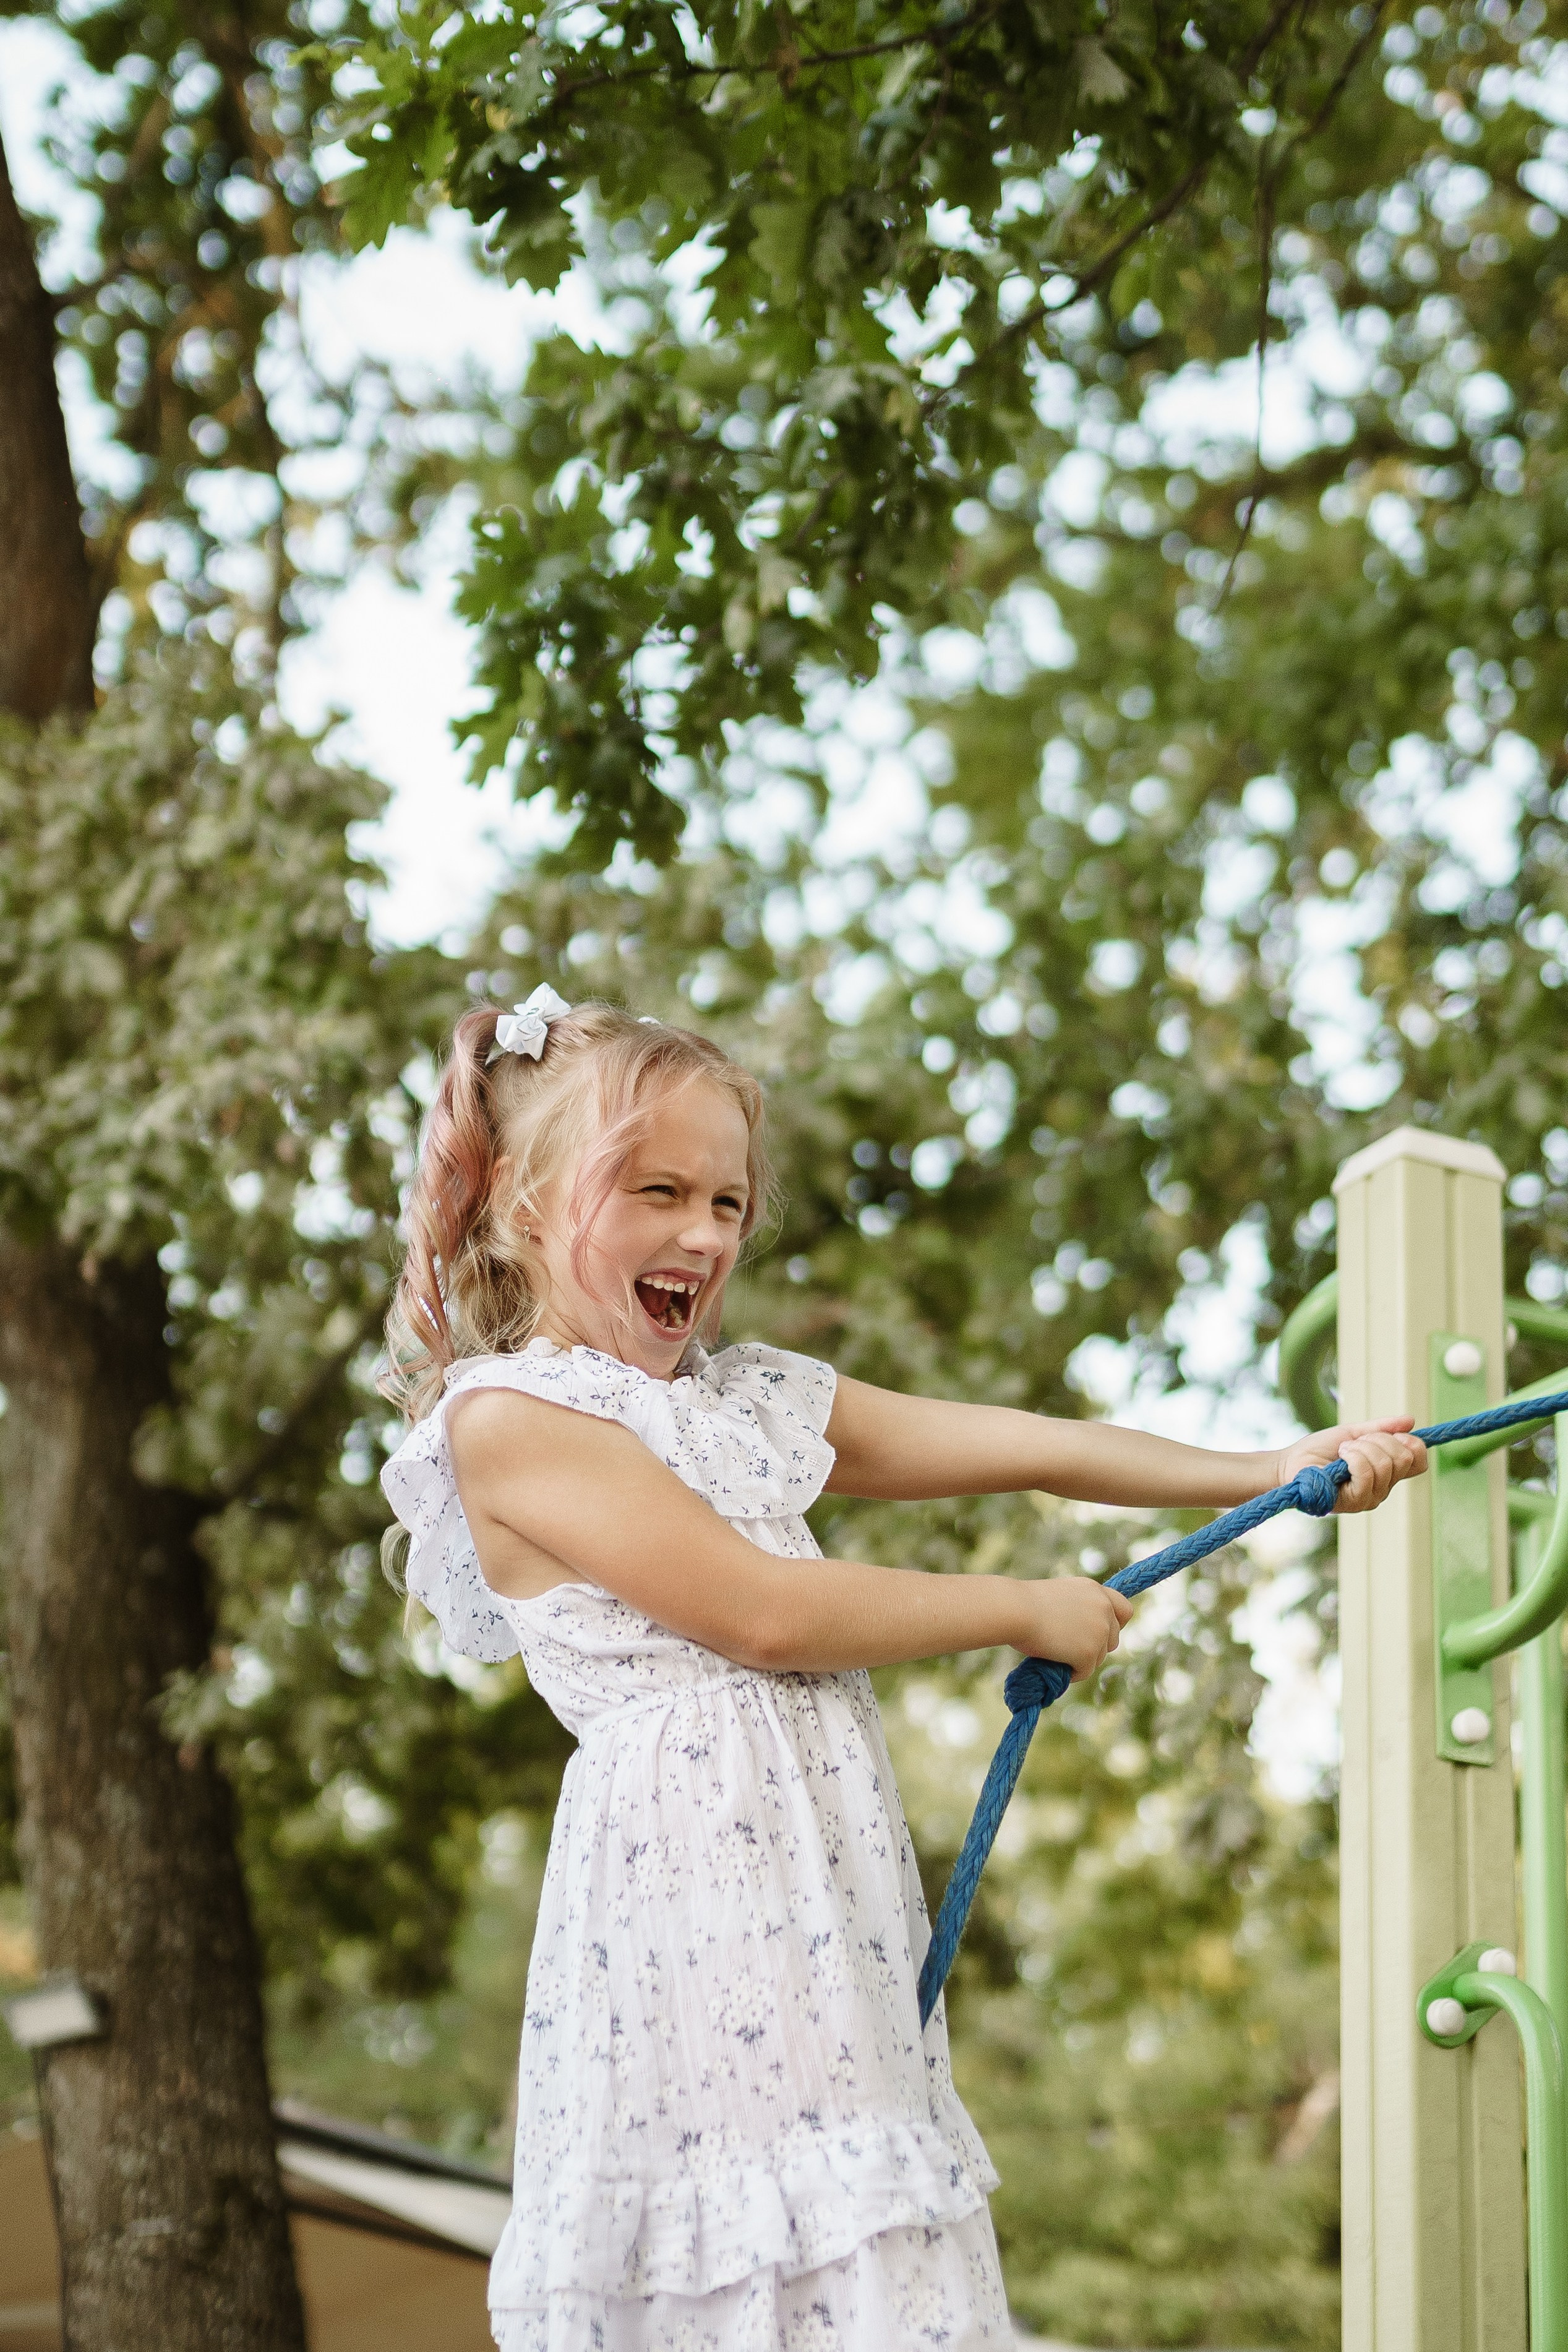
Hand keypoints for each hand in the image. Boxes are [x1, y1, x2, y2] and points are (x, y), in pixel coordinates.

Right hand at [1018, 1575, 1134, 1680]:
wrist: (1016, 1611)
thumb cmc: (1026, 1603)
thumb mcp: (1060, 1596)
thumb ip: (1079, 1608)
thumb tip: (1082, 1632)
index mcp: (1095, 1590)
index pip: (1124, 1609)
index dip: (1115, 1623)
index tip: (1101, 1632)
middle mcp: (1103, 1608)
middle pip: (1114, 1639)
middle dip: (1096, 1646)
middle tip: (1071, 1648)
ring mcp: (1099, 1631)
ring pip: (1099, 1657)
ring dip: (1081, 1660)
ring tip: (1056, 1653)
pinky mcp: (1090, 1653)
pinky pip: (1085, 1672)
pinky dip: (1072, 1673)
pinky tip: (1055, 1663)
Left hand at [1277, 1417, 1427, 1513]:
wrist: (1290, 1464)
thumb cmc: (1319, 1451)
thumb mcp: (1354, 1433)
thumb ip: (1381, 1428)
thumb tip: (1411, 1420)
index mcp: (1386, 1473)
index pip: (1418, 1461)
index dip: (1412, 1444)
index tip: (1392, 1433)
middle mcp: (1383, 1488)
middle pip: (1404, 1458)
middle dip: (1379, 1440)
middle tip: (1355, 1442)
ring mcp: (1370, 1497)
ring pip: (1386, 1464)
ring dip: (1361, 1448)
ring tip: (1343, 1451)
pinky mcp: (1354, 1502)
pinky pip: (1367, 1474)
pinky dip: (1353, 1458)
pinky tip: (1340, 1458)